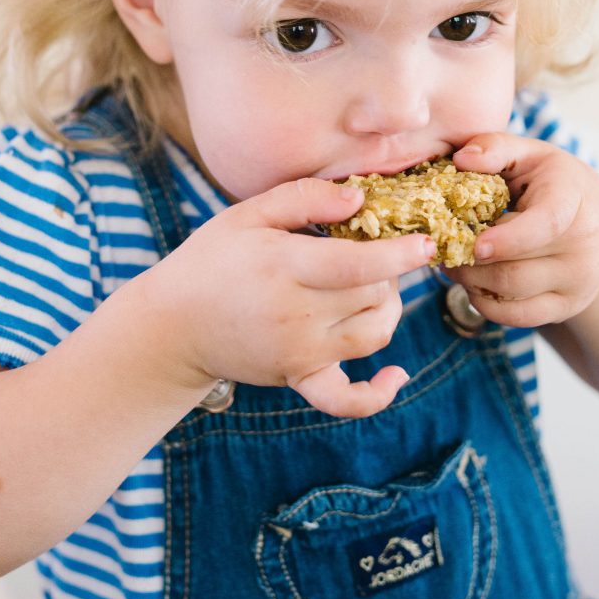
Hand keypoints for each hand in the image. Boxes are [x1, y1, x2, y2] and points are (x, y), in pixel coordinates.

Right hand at [145, 178, 434, 417]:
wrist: (172, 325)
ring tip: (373, 287)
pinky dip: (376, 394)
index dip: (401, 255)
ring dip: (388, 309)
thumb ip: (304, 199)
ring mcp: (300, 352)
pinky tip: (398, 376)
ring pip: (373, 336)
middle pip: (373, 297)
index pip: (359, 265)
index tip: (426, 242)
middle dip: (390, 272)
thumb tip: (360, 200)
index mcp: (285, 267)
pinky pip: (345, 399)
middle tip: (375, 253)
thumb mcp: (247, 214)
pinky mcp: (299, 378)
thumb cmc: (212, 260)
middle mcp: (298, 315)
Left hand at [448, 133, 598, 327]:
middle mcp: (584, 245)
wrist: (598, 223)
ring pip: (511, 294)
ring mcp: (578, 281)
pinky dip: (486, 305)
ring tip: (454, 261)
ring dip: (471, 282)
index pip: (547, 224)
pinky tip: (475, 284)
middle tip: (442, 248)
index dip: (509, 239)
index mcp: (573, 200)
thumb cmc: (552, 183)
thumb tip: (462, 159)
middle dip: (468, 262)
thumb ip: (495, 148)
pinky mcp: (568, 306)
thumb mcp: (530, 155)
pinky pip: (517, 318)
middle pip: (515, 268)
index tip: (475, 244)